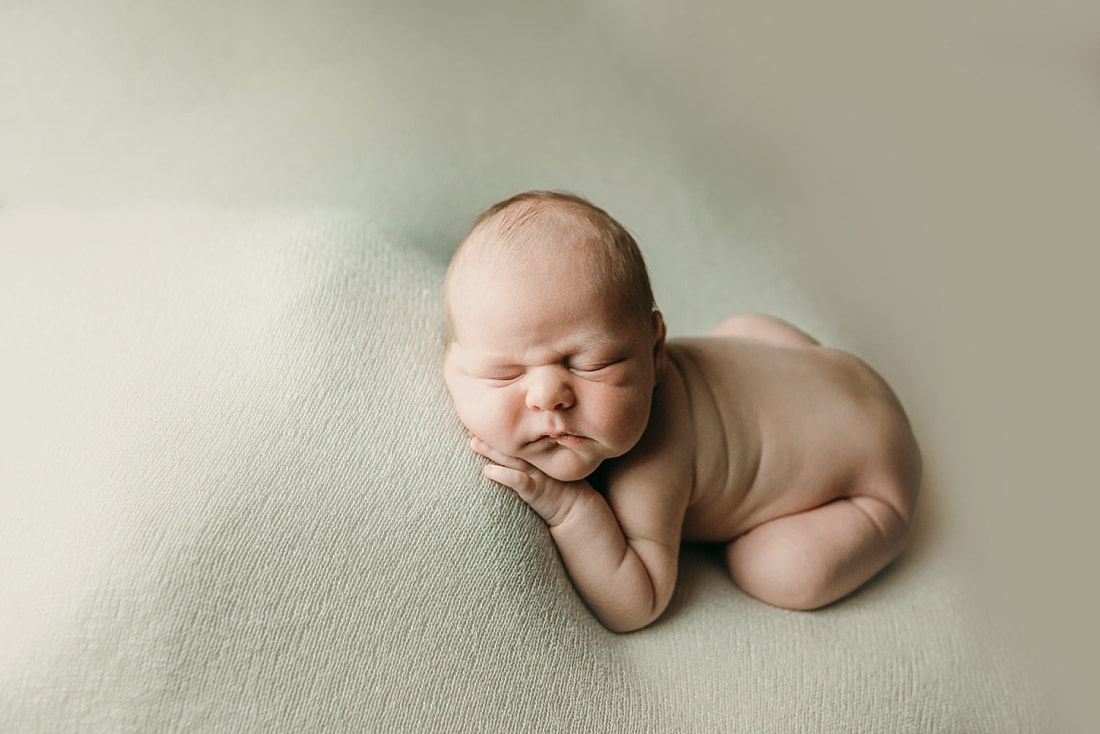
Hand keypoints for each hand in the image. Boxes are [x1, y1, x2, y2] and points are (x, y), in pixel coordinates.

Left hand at [469, 435, 588, 526]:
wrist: (576, 508)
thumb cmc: (558, 486)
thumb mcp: (546, 465)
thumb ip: (532, 454)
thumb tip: (512, 445)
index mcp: (539, 452)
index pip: (517, 437)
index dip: (498, 430)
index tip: (480, 421)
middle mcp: (537, 459)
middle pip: (510, 444)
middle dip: (490, 436)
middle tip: (472, 426)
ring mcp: (537, 474)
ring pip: (511, 458)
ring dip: (491, 451)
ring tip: (473, 443)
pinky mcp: (536, 490)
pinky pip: (518, 481)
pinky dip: (503, 475)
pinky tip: (488, 471)